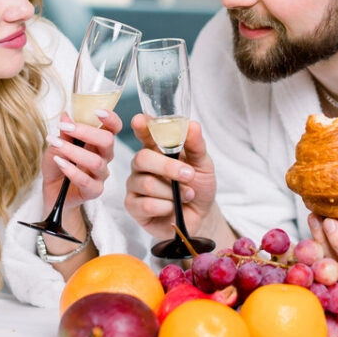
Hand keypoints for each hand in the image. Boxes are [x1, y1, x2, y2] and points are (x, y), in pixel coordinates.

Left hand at [42, 110, 120, 210]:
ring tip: (55, 145)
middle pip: (107, 141)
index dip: (111, 119)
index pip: (113, 128)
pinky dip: (71, 170)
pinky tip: (60, 162)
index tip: (98, 111)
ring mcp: (101, 174)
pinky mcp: (94, 191)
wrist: (52, 190)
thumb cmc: (58, 165)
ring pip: (95, 161)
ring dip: (73, 151)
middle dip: (86, 132)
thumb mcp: (56, 145)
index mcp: (98, 142)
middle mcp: (104, 156)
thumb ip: (64, 133)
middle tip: (64, 127)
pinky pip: (87, 181)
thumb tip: (65, 116)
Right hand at [124, 114, 219, 239]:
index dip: (141, 126)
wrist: (201, 216)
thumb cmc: (199, 186)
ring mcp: (135, 185)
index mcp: (156, 149)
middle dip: (168, 167)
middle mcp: (142, 165)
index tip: (140, 120)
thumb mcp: (203, 164)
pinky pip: (146, 204)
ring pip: (146, 183)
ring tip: (187, 195)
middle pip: (142, 158)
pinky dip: (166, 207)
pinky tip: (173, 208)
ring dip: (173, 192)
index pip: (145, 133)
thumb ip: (196, 145)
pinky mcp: (133, 206)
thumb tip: (193, 125)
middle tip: (189, 175)